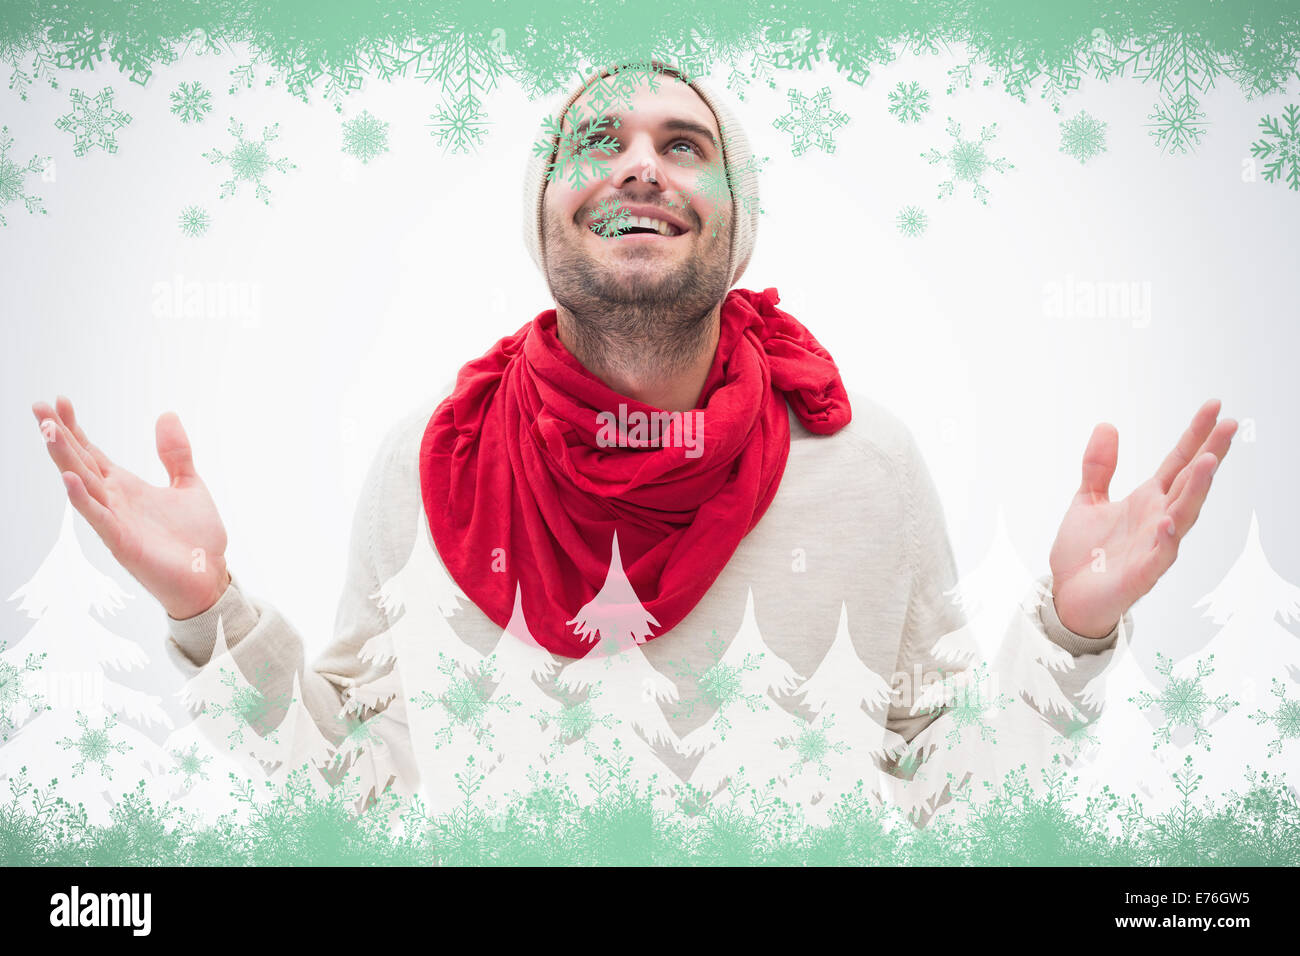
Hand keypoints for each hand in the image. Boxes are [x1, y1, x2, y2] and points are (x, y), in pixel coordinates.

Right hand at [31, 395, 230, 619]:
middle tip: (38, 407)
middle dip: (58, 436)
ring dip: (64, 459)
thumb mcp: (189, 484)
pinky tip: (69, 479)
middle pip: (79, 463)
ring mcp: (115, 521)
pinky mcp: (122, 543)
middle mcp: (114, 501)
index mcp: (126, 488)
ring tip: (47, 431)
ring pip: (82, 485)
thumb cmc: (196, 539)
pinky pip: (98, 518)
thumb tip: (166, 414)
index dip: (75, 428)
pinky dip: (83, 499)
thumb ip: (175, 453)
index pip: (92, 453)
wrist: (209, 577)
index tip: (59, 401)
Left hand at [1049, 398, 1236, 637]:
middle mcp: (1158, 520)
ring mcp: (1154, 546)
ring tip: (1208, 462)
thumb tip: (1107, 425)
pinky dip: (1166, 539)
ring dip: (1197, 490)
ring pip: (1184, 516)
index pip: (1178, 462)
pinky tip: (1169, 521)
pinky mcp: (1141, 574)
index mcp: (1147, 501)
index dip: (1195, 436)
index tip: (1214, 407)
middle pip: (1191, 483)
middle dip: (1210, 454)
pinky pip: (1160, 556)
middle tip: (1229, 425)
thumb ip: (1099, 467)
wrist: (1067, 597)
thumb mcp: (1086, 500)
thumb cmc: (1084, 554)